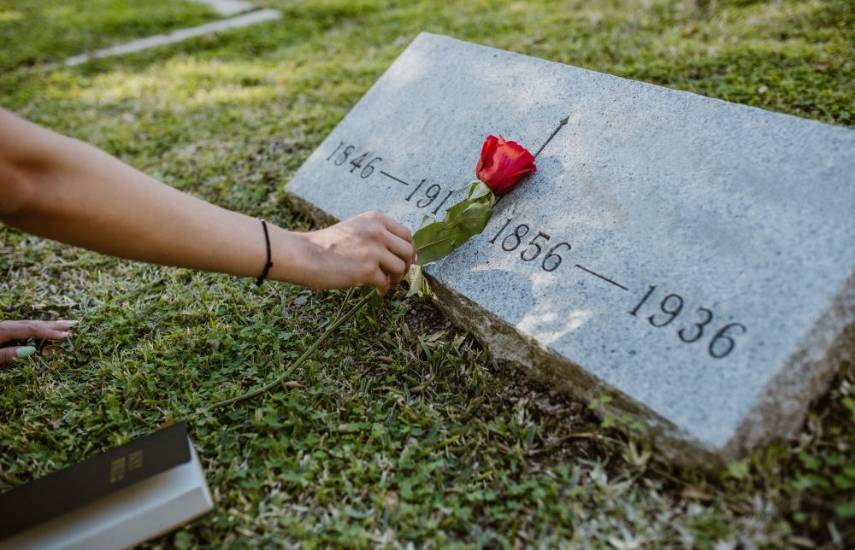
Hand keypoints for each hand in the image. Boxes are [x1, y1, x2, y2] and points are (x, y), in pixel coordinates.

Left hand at [0, 320, 74, 363]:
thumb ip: (7, 354)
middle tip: (73, 324)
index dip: (49, 332)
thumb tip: (31, 350)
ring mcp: (6, 326)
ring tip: (64, 323)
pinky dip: (38, 326)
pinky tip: (44, 327)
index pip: (32, 330)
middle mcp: (7, 325)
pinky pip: (25, 325)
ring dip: (48, 324)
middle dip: (54, 325)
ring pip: (30, 323)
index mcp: (4, 330)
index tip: (66, 335)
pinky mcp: (4, 329)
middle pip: (34, 324)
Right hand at [291, 211, 415, 294]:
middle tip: (397, 275)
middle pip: (408, 251)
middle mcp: (377, 232)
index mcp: (375, 219)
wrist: (305, 255)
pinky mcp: (368, 270)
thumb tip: (405, 254)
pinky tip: (377, 290)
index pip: (406, 234)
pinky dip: (383, 289)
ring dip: (396, 279)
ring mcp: (373, 251)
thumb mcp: (355, 228)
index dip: (409, 249)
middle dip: (405, 265)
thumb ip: (377, 236)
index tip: (406, 260)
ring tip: (385, 283)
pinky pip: (386, 282)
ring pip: (401, 268)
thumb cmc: (327, 245)